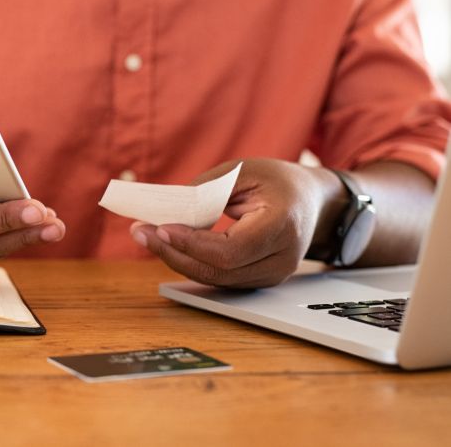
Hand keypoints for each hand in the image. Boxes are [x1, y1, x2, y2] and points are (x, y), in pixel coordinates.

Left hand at [131, 159, 332, 287]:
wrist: (311, 201)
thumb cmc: (277, 181)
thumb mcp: (242, 171)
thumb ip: (206, 191)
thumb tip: (168, 212)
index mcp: (283, 225)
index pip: (231, 250)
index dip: (193, 243)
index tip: (161, 228)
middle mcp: (281, 258)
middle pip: (218, 270)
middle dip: (173, 252)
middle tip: (140, 232)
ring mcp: (272, 275)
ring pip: (214, 278)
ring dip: (175, 258)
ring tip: (145, 236)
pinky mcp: (258, 279)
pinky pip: (218, 277)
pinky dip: (189, 262)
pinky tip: (166, 245)